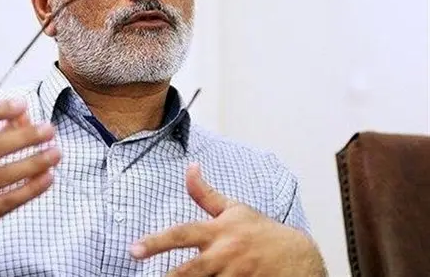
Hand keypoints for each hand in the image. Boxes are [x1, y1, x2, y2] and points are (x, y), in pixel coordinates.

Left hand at [130, 163, 325, 276]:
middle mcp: (225, 254)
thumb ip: (205, 194)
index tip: (133, 249)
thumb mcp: (234, 209)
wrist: (299, 257)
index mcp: (219, 231)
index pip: (182, 234)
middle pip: (191, 270)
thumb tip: (189, 167)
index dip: (156, 242)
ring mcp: (236, 275)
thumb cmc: (262, 231)